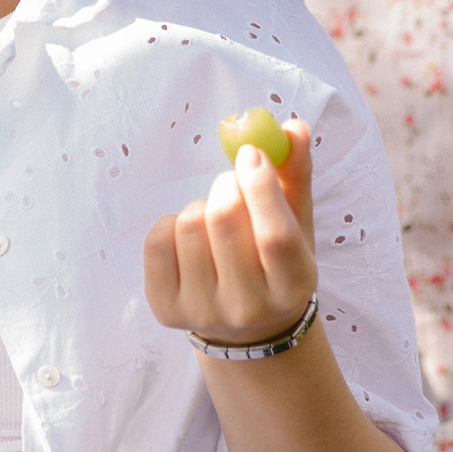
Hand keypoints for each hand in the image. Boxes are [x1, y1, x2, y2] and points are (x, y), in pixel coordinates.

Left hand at [143, 122, 316, 349]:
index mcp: (293, 288)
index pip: (275, 236)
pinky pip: (157, 241)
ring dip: (199, 206)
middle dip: (226, 186)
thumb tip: (293, 126)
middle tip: (231, 184)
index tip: (250, 152)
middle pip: (224, 222)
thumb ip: (295, 174)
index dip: (261, 187)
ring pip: (188, 225)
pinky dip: (170, 224)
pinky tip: (188, 237)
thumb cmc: (273, 261)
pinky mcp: (166, 309)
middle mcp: (250, 308)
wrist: (247, 325)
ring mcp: (203, 312)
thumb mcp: (295, 223)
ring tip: (213, 221)